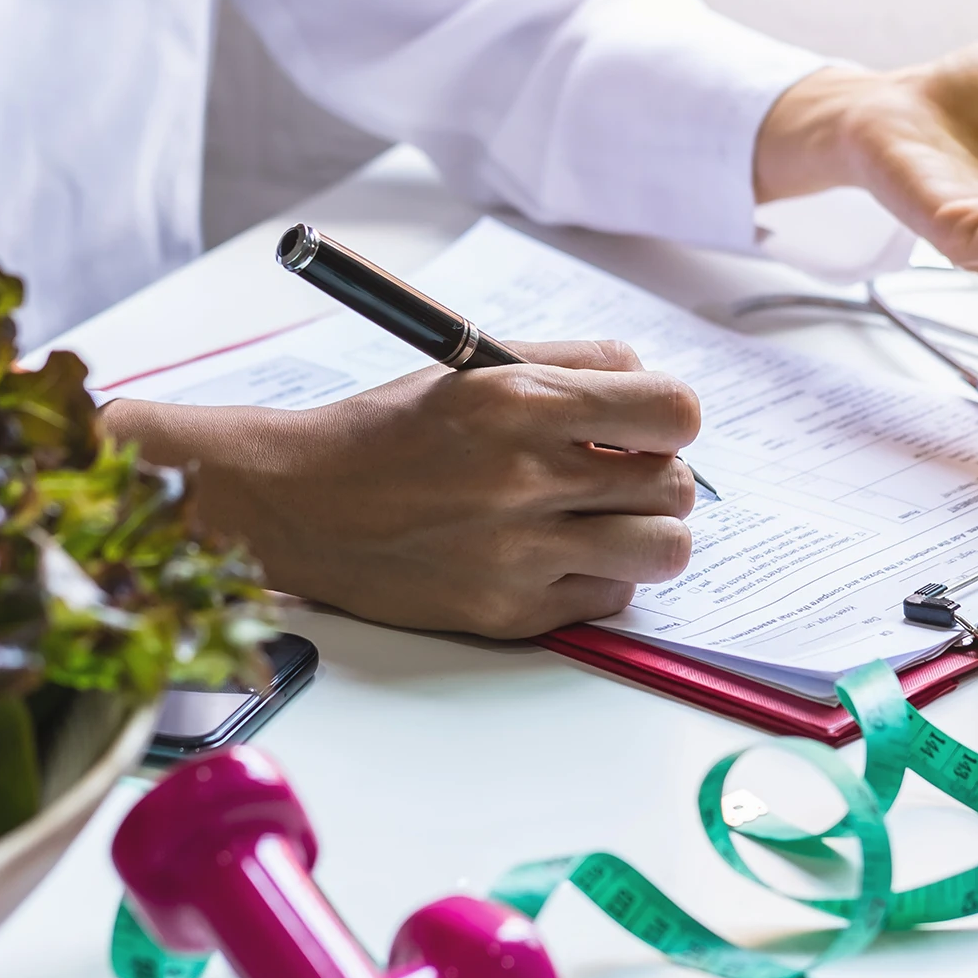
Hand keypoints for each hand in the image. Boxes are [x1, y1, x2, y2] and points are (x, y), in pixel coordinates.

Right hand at [101, 341, 697, 638]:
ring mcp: (519, 553)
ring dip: (645, 534)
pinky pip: (610, 600)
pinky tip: (554, 556)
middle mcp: (524, 477)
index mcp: (519, 400)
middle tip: (618, 475)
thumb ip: (572, 365)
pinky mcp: (509, 612)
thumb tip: (652, 389)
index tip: (646, 426)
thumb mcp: (474, 367)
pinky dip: (597, 579)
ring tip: (602, 521)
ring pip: (664, 551)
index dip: (669, 420)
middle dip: (659, 477)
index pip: (673, 411)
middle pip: (677, 486)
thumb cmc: (389, 432)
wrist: (300, 504)